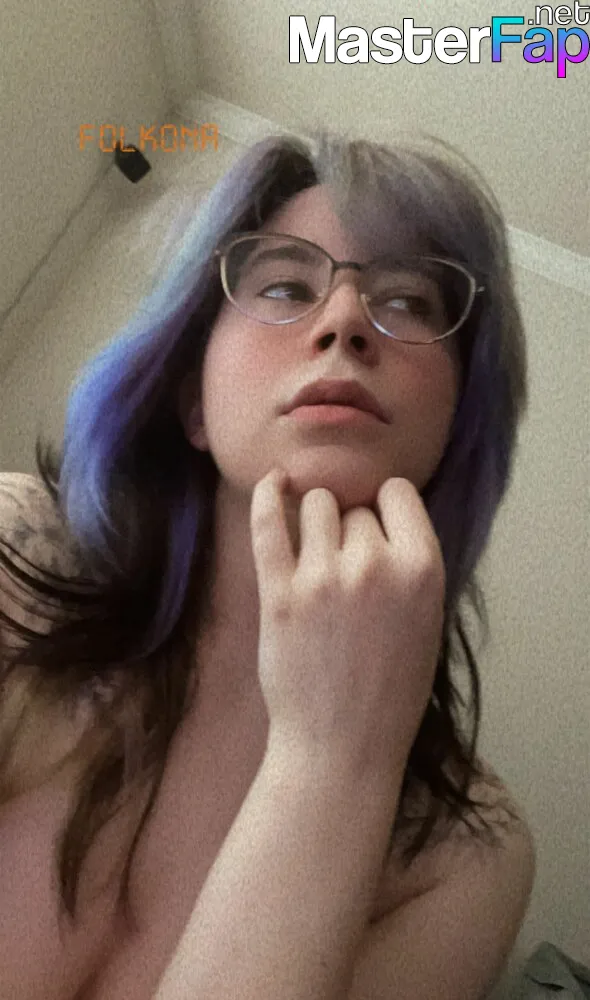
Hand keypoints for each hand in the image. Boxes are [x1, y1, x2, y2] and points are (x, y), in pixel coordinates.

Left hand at [250, 468, 445, 780]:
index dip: (388, 508)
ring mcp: (322, 576)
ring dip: (316, 520)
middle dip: (352, 530)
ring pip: (316, 504)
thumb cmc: (391, 691)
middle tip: (348, 575)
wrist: (342, 745)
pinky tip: (271, 483)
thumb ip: (410, 564)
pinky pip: (267, 521)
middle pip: (356, 506)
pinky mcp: (278, 590)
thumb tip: (380, 512)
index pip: (399, 493)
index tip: (379, 529)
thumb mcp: (427, 621)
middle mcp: (374, 564)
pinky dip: (267, 494)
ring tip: (316, 554)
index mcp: (423, 570)